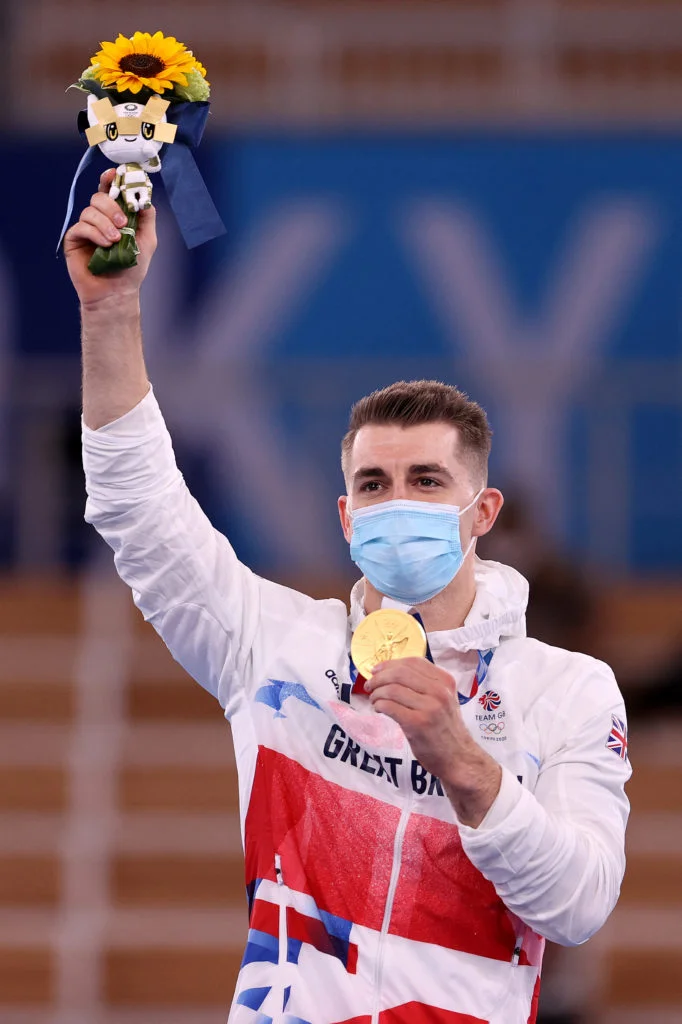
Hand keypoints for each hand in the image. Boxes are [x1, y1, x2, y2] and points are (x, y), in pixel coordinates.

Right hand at [64, 168, 156, 307]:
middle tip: (122, 223)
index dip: (110, 180)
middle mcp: (99, 219)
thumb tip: (145, 197)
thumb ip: (147, 217)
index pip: (110, 191)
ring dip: (104, 223)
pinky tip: (105, 245)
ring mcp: (85, 228)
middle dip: (111, 206)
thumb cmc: (132, 269)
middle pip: (98, 197)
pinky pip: (81, 227)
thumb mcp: (147, 240)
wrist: (117, 293)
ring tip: (115, 240)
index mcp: (115, 216)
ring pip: (89, 211)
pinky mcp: (74, 240)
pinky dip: (95, 233)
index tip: (115, 174)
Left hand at [365, 657, 501, 825]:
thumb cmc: (446, 729)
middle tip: (370, 686)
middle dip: (379, 677)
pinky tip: (379, 709)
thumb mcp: (444, 700)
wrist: (459, 758)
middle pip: (400, 673)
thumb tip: (390, 673)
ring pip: (392, 689)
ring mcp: (429, 707)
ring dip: (377, 693)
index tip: (377, 670)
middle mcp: (439, 691)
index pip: (413, 661)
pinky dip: (379, 705)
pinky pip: (390, 706)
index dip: (390, 663)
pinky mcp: (417, 724)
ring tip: (374, 700)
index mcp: (445, 681)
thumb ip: (425, 685)